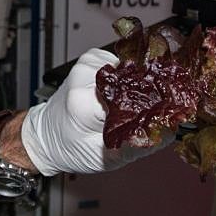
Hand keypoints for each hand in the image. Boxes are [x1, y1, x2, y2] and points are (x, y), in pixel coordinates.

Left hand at [19, 48, 164, 175]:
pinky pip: (124, 65)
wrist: (47, 134)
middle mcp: (85, 75)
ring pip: (133, 69)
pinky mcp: (93, 58)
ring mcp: (88, 63)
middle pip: (135, 78)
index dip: (152, 105)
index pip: (131, 95)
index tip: (162, 115)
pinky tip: (119, 95)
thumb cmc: (70, 146)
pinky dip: (127, 80)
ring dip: (137, 88)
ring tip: (128, 107)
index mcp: (84, 101)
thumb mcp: (105, 158)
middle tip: (148, 114)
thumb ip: (138, 144)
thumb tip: (169, 129)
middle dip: (148, 96)